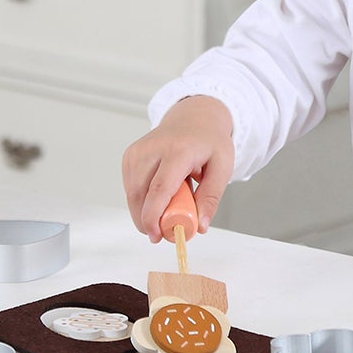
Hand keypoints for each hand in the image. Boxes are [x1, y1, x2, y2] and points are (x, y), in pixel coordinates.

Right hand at [121, 96, 233, 240]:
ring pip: (132, 193)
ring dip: (145, 211)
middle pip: (140, 194)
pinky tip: (158, 194)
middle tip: (164, 232)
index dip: (154, 216)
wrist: (195, 117)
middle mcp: (153, 148)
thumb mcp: (222, 168)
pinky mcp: (130, 155)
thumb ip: (211, 198)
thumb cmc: (209, 142)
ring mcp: (138, 151)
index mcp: (178, 151)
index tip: (156, 235)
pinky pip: (130, 187)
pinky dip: (141, 199)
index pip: (160, 188)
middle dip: (147, 221)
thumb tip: (200, 226)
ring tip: (169, 204)